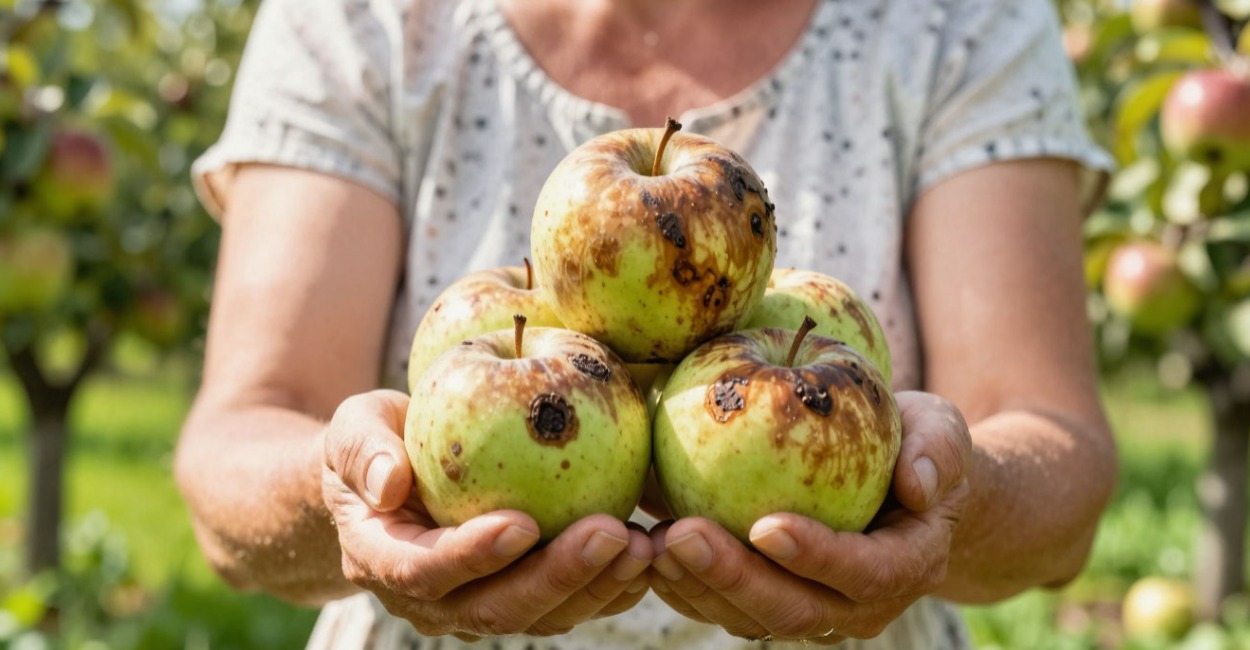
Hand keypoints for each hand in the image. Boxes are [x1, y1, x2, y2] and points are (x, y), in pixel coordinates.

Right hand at [322, 389, 652, 639]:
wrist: (393, 479)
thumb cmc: (376, 440)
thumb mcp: (354, 427)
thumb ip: (362, 449)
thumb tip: (389, 480)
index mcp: (384, 558)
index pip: (427, 570)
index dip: (473, 556)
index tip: (523, 523)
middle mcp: (433, 599)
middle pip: (496, 607)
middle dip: (557, 576)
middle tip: (611, 533)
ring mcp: (480, 604)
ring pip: (542, 615)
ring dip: (596, 586)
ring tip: (644, 545)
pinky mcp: (523, 595)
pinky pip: (569, 602)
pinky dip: (611, 584)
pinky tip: (651, 551)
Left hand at [648, 391, 971, 643]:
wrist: (899, 482)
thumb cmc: (918, 442)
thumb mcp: (942, 430)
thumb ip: (939, 450)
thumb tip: (919, 483)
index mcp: (905, 565)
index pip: (864, 573)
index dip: (817, 557)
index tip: (767, 525)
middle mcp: (856, 604)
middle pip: (794, 610)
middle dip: (735, 579)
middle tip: (682, 537)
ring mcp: (810, 609)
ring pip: (749, 618)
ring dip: (698, 587)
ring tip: (651, 544)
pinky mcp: (768, 600)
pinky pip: (721, 604)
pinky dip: (683, 582)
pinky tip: (642, 546)